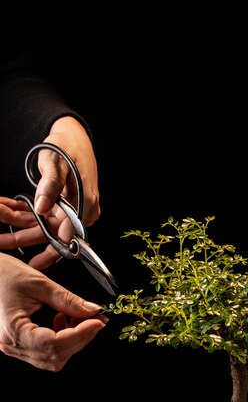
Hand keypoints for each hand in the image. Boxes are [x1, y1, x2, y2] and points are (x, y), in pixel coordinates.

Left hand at [0, 116, 99, 268]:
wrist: (73, 137)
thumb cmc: (67, 147)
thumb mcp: (57, 163)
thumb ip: (49, 186)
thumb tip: (41, 208)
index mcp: (85, 204)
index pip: (68, 235)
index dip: (49, 251)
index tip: (32, 264)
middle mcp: (80, 211)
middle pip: (50, 233)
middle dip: (21, 235)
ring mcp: (70, 210)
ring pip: (41, 225)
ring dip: (16, 221)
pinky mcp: (60, 206)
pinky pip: (39, 215)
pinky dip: (21, 211)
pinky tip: (4, 207)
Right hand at [0, 252, 107, 370]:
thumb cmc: (2, 274)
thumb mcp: (38, 283)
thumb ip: (67, 299)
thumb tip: (93, 310)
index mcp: (13, 330)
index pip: (55, 344)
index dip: (81, 334)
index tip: (98, 321)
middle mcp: (11, 345)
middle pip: (55, 356)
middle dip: (81, 338)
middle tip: (96, 318)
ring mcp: (12, 347)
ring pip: (51, 358)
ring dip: (72, 340)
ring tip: (79, 317)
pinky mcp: (16, 343)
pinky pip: (43, 352)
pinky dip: (60, 340)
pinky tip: (62, 319)